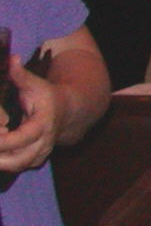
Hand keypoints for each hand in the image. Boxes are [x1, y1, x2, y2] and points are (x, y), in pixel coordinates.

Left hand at [0, 57, 62, 173]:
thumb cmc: (47, 96)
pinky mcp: (34, 159)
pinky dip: (3, 161)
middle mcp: (43, 143)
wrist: (68, 112)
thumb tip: (12, 58)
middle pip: (19, 160)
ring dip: (0, 160)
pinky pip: (16, 166)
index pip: (23, 138)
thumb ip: (20, 75)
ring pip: (16, 166)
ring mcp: (39, 153)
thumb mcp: (35, 84)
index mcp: (42, 124)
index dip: (4, 140)